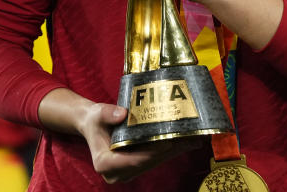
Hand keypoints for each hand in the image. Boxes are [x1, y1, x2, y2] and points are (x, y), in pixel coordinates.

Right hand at [76, 102, 202, 182]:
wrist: (94, 126)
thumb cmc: (95, 120)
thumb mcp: (97, 113)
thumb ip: (108, 114)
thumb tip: (123, 114)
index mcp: (105, 163)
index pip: (132, 161)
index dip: (150, 153)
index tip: (166, 143)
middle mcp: (117, 173)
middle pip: (147, 162)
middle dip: (168, 151)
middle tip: (187, 139)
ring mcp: (128, 172)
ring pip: (155, 162)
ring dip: (174, 151)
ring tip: (192, 139)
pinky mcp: (137, 167)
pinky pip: (155, 159)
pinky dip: (171, 150)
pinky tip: (187, 142)